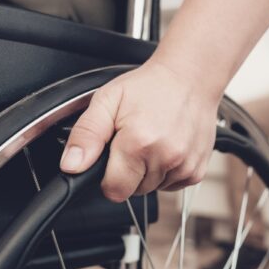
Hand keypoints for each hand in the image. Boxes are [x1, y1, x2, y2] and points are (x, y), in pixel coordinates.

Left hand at [60, 61, 218, 201]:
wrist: (190, 77)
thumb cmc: (151, 87)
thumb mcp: (107, 100)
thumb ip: (86, 134)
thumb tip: (72, 165)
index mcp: (139, 142)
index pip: (114, 190)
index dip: (108, 176)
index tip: (113, 156)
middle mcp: (165, 157)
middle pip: (133, 191)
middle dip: (128, 172)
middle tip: (133, 142)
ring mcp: (185, 166)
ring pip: (152, 188)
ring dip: (148, 172)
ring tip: (152, 140)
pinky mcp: (197, 171)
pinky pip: (171, 185)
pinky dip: (166, 172)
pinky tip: (166, 147)